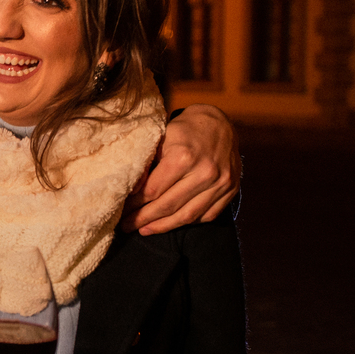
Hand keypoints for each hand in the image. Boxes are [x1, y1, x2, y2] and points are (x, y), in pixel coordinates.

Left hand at [120, 104, 240, 235]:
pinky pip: (207, 215)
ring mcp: (221, 183)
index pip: (153, 190)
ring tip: (146, 230)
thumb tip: (132, 192)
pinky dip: (188, 222)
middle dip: (145, 219)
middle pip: (168, 206)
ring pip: (188, 216)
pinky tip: (172, 223)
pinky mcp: (231, 190)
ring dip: (164, 226)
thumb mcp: (160, 138)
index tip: (123, 211)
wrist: (219, 123)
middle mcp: (205, 172)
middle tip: (128, 226)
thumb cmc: (184, 130)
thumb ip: (146, 165)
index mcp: (183, 157)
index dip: (135, 204)